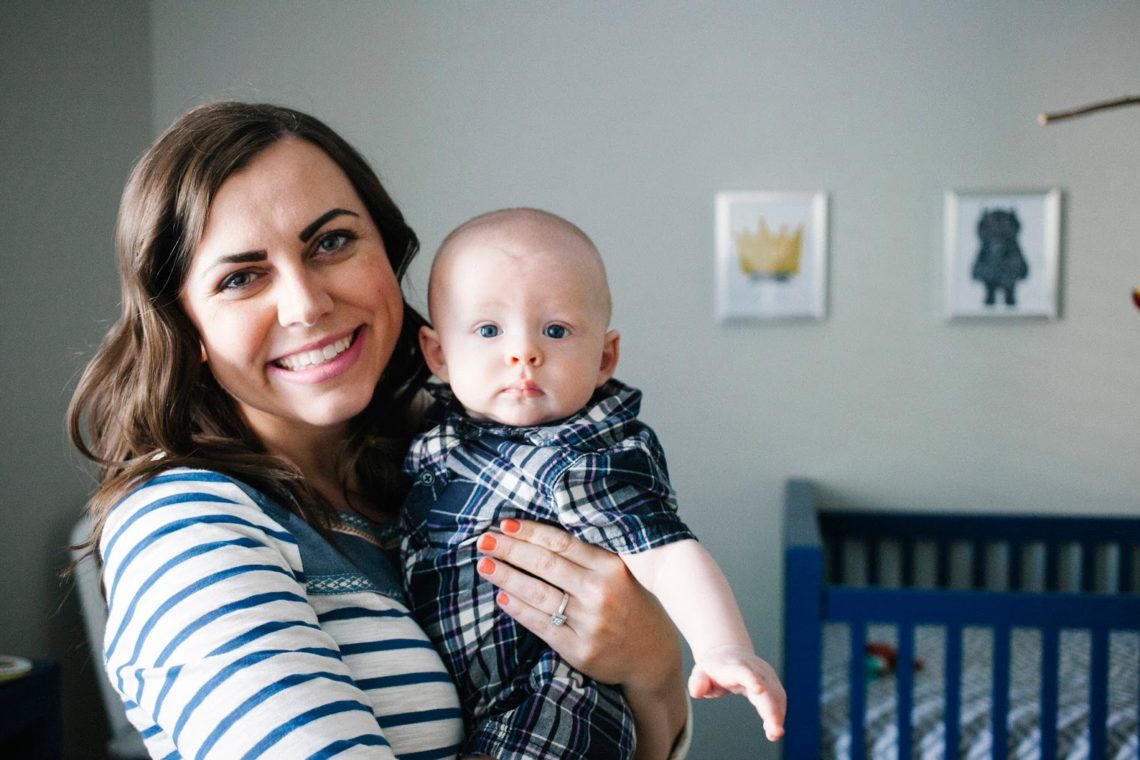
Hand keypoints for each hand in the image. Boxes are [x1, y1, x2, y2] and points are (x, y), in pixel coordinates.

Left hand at [475, 518, 679, 686]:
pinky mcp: (579, 649)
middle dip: (510, 549)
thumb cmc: (632, 608)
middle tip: (484, 539)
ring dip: (506, 577)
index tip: (505, 523)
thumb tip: (538, 537)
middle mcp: (600, 592)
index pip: (561, 543)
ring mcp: (589, 622)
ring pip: (538, 593)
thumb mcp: (620, 575)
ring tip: (484, 564)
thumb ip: (588, 558)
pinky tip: (501, 596)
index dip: (530, 531)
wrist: (652, 659)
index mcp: (611, 567)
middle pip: (545, 565)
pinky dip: (518, 608)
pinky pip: (540, 624)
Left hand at [688, 644, 785, 741]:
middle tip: (775, 732)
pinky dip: (778, 714)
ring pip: (776, 694)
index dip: (751, 679)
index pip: (743, 672)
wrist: (728, 652)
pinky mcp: (772, 682)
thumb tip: (696, 692)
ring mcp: (765, 674)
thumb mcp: (700, 673)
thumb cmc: (713, 668)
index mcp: (733, 667)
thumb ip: (697, 682)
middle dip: (771, 710)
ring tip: (774, 734)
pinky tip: (773, 730)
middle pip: (765, 689)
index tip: (758, 689)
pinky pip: (779, 699)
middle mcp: (753, 669)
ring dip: (778, 715)